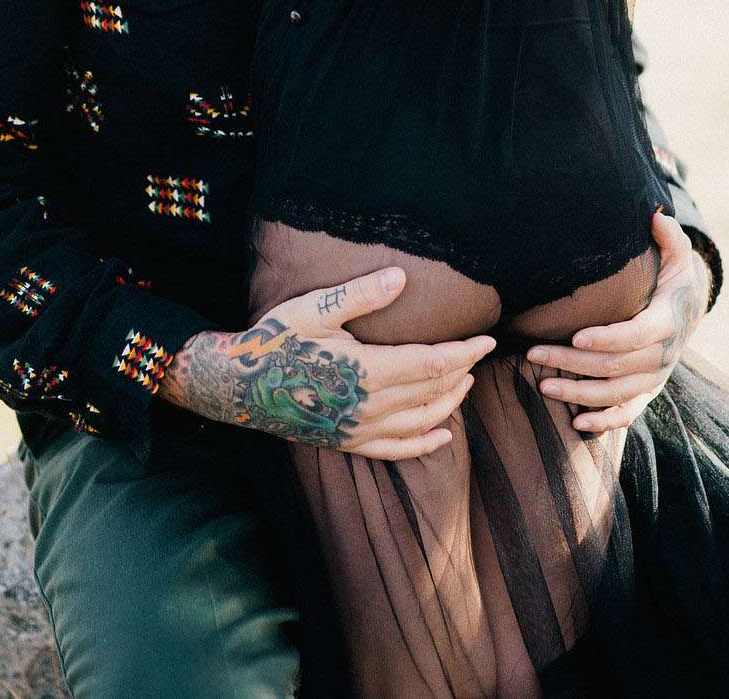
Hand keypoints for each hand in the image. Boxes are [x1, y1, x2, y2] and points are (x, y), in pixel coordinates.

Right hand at [158, 266, 496, 460]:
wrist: (242, 387)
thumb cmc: (278, 341)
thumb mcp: (316, 309)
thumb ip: (361, 295)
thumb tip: (401, 278)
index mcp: (369, 371)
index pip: (433, 364)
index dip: (464, 352)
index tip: (486, 339)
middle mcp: (371, 406)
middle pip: (432, 392)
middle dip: (461, 372)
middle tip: (479, 354)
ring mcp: (361, 429)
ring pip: (422, 421)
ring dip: (449, 403)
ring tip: (466, 383)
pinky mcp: (350, 442)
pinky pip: (398, 451)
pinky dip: (425, 444)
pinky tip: (443, 436)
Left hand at [525, 209, 710, 434]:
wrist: (691, 311)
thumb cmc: (672, 278)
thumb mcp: (676, 255)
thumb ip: (669, 236)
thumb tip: (657, 215)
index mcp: (666, 321)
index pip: (637, 335)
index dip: (608, 338)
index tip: (576, 336)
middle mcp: (662, 355)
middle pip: (617, 366)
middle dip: (574, 363)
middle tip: (535, 352)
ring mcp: (654, 377)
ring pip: (617, 394)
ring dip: (580, 394)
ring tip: (543, 386)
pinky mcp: (647, 391)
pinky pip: (628, 413)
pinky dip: (605, 422)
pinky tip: (576, 423)